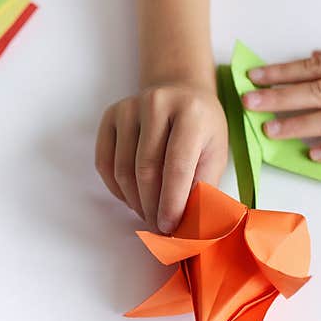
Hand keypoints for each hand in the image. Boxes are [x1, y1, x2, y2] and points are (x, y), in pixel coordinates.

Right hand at [95, 83, 227, 233]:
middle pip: (146, 169)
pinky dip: (117, 189)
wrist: (180, 92)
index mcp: (191, 113)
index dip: (172, 202)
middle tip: (158, 228)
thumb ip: (203, 187)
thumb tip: (189, 226)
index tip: (170, 227)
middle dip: (151, 207)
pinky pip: (104, 163)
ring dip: (134, 202)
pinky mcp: (110, 115)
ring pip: (123, 170)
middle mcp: (157, 103)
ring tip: (148, 214)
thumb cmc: (201, 128)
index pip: (177, 166)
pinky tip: (132, 198)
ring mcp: (130, 108)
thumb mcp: (215, 153)